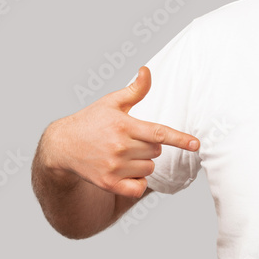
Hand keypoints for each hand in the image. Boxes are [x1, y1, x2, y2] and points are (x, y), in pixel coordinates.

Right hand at [37, 66, 198, 198]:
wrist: (63, 145)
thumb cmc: (91, 120)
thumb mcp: (112, 102)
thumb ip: (135, 90)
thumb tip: (147, 71)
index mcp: (123, 125)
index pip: (158, 133)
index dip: (180, 139)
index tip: (196, 144)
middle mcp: (119, 147)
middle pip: (157, 151)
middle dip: (150, 145)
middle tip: (131, 139)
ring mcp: (114, 167)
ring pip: (149, 168)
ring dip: (143, 162)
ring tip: (123, 153)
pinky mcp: (109, 183)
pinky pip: (138, 187)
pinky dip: (138, 181)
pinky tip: (127, 172)